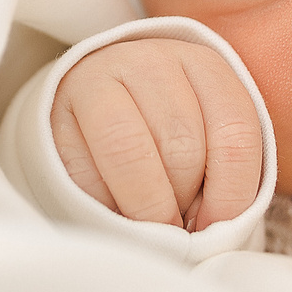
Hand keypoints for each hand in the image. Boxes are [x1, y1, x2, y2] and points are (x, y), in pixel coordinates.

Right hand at [51, 39, 264, 229]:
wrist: (96, 105)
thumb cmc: (163, 134)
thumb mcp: (207, 139)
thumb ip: (223, 175)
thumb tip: (216, 230)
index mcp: (204, 64)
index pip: (235, 134)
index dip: (231, 194)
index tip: (217, 227)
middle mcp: (151, 61)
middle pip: (182, 147)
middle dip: (181, 202)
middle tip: (175, 222)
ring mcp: (98, 78)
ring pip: (132, 155)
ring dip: (144, 206)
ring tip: (147, 219)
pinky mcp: (56, 109)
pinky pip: (85, 173)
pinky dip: (103, 204)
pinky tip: (111, 204)